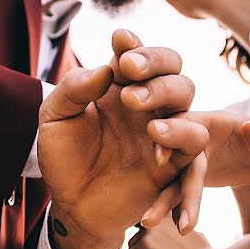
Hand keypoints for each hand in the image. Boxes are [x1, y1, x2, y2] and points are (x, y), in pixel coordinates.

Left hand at [38, 30, 208, 248]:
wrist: (72, 206)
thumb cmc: (64, 157)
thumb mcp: (55, 118)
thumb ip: (73, 88)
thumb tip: (105, 69)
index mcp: (119, 84)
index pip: (136, 53)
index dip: (134, 45)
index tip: (120, 42)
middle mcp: (146, 102)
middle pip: (171, 68)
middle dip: (155, 63)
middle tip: (129, 70)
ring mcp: (163, 130)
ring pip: (186, 97)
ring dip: (167, 94)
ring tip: (140, 110)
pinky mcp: (175, 163)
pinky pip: (194, 146)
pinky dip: (181, 140)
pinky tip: (155, 154)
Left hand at [125, 216, 213, 248]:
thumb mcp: (193, 237)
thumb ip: (177, 234)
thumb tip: (170, 242)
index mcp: (171, 213)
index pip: (151, 224)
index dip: (148, 240)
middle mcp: (160, 216)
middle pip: (139, 236)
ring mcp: (152, 231)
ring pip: (132, 247)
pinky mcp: (146, 246)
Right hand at [139, 111, 249, 227]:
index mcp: (207, 122)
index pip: (186, 126)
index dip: (171, 137)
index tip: (160, 158)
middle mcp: (190, 140)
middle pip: (175, 161)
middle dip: (166, 183)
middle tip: (154, 203)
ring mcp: (185, 161)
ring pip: (169, 181)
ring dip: (161, 201)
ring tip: (148, 223)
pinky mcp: (184, 178)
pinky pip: (176, 194)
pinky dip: (172, 209)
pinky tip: (172, 225)